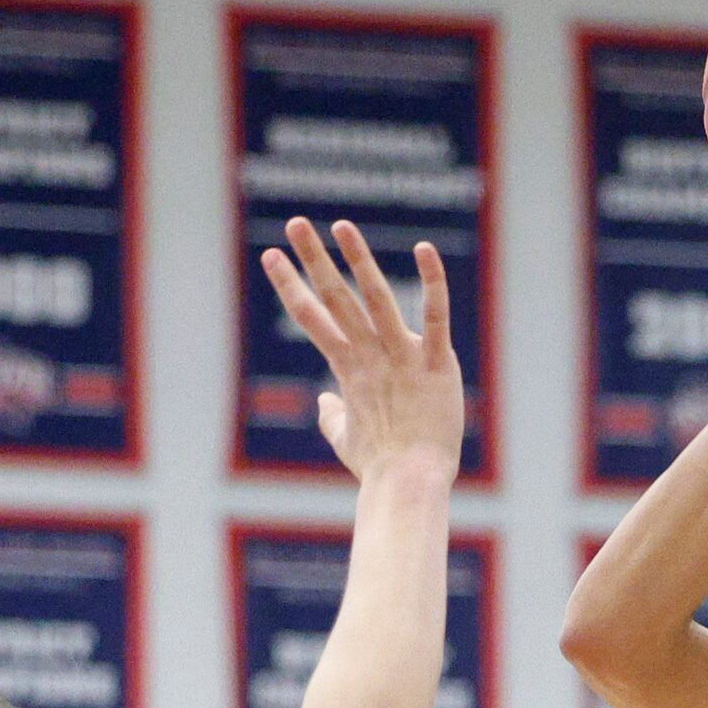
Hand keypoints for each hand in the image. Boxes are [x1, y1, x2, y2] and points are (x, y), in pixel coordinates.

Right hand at [260, 217, 462, 486]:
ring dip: (358, 259)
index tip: (272, 256)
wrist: (408, 484)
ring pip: (376, 299)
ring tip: (340, 225)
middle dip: (313, 260)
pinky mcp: (436, 364)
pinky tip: (424, 250)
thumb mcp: (346, 440)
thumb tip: (325, 404)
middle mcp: (370, 356)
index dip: (290, 285)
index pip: (312, 318)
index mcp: (348, 369)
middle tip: (295, 224)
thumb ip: (333, 417)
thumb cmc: (379, 466)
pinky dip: (432, 283)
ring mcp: (402, 357)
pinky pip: (436, 317)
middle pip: (335, 300)